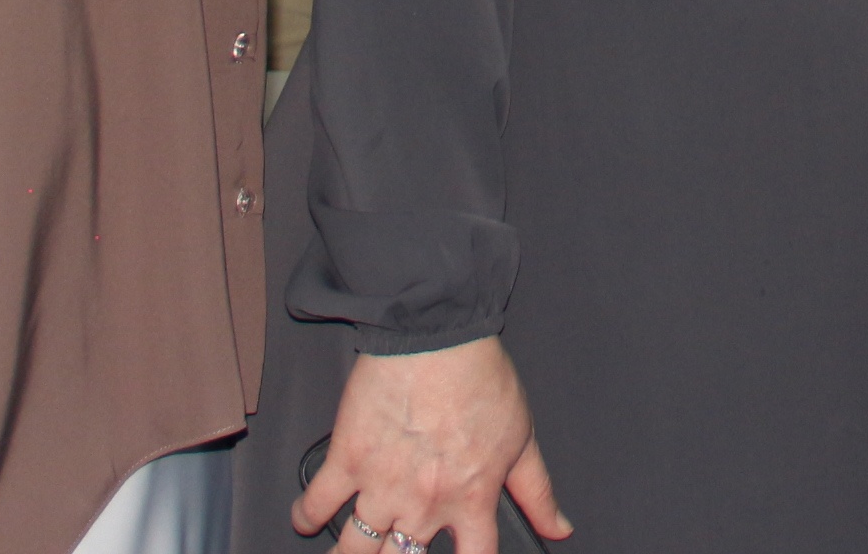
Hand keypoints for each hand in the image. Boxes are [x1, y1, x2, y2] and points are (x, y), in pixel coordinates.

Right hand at [291, 338, 572, 551]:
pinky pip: (317, 504)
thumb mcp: (522, 438)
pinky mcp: (347, 459)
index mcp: (471, 500)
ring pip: (355, 549)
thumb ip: (537, 492)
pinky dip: (307, 516)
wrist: (437, 335)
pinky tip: (308, 519)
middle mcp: (425, 504)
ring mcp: (382, 486)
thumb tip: (559, 528)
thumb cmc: (481, 378)